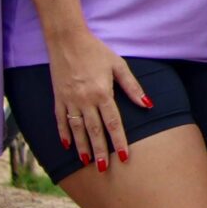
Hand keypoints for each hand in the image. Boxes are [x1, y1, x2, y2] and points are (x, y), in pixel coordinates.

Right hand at [49, 26, 148, 169]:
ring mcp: (69, 99)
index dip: (119, 141)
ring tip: (87, 162)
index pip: (113, 123)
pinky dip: (63, 133)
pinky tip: (67, 145)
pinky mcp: (58, 97)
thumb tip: (148, 104)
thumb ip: (132, 86)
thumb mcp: (118, 65)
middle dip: (100, 151)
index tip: (125, 157)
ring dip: (82, 146)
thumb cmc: (95, 50)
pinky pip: (60, 119)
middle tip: (104, 169)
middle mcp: (85, 100)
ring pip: (77, 129)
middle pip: (95, 131)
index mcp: (102, 93)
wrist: (67, 38)